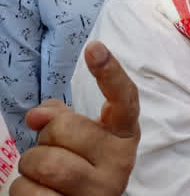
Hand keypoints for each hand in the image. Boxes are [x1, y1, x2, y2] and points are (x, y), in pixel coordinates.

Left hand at [11, 42, 139, 195]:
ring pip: (44, 162)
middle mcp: (120, 161)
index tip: (95, 49)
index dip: (110, 73)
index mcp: (123, 135)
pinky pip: (30, 193)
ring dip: (31, 167)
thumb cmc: (81, 168)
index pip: (123, 99)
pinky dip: (24, 192)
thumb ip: (62, 116)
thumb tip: (37, 115)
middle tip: (54, 150)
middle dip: (46, 137)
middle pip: (65, 128)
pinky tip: (43, 194)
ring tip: (45, 177)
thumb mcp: (77, 138)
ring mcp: (102, 189)